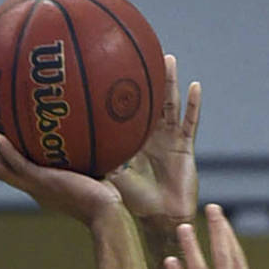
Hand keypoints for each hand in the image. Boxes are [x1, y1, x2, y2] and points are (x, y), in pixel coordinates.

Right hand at [0, 128, 121, 225]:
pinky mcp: (42, 182)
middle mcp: (35, 189)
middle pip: (2, 170)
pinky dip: (6, 151)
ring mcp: (36, 187)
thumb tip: (100, 132)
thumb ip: (90, 155)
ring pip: (2, 168)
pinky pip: (18, 164)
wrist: (106, 213)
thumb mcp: (95, 172)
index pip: (18, 171)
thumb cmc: (107, 199)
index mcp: (43, 188)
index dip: (5, 157)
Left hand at [107, 54, 200, 227]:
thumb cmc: (134, 203)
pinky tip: (195, 86)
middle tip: (141, 50)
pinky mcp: (186, 148)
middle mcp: (152, 137)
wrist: (160, 218)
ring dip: (170, 82)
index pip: (128, 112)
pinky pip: (191, 123)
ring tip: (168, 59)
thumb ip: (98, 158)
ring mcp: (171, 140)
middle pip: (150, 101)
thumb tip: (74, 144)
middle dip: (147, 77)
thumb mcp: (111, 176)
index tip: (115, 67)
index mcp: (134, 141)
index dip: (124, 92)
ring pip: (170, 105)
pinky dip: (193, 106)